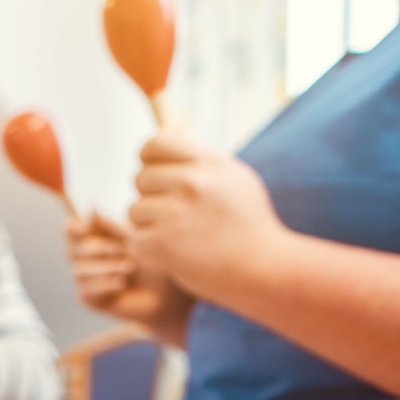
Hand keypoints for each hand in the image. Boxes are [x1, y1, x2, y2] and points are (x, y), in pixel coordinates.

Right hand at [67, 210, 194, 339]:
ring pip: (79, 271)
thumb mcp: (134, 238)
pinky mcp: (89, 299)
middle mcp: (83, 258)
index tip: (85, 227)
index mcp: (92, 238)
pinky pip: (86, 290)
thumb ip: (111, 226)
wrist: (167, 292)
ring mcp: (84, 279)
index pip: (71, 230)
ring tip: (129, 267)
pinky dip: (104, 284)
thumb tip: (91, 208)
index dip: (73, 228)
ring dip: (105, 267)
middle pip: (71, 250)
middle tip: (121, 249)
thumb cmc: (153, 260)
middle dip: (96, 248)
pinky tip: (122, 282)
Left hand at [128, 129, 291, 301]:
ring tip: (179, 236)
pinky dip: (149, 251)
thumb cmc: (249, 224)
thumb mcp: (235, 178)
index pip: (154, 144)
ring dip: (149, 226)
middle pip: (140, 179)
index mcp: (208, 162)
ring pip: (134, 211)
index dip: (148, 161)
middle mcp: (191, 182)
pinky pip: (135, 240)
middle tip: (176, 216)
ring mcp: (175, 213)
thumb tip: (171, 130)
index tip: (158, 177)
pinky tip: (173, 254)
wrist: (264, 269)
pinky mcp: (163, 244)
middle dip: (152, 198)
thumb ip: (202, 155)